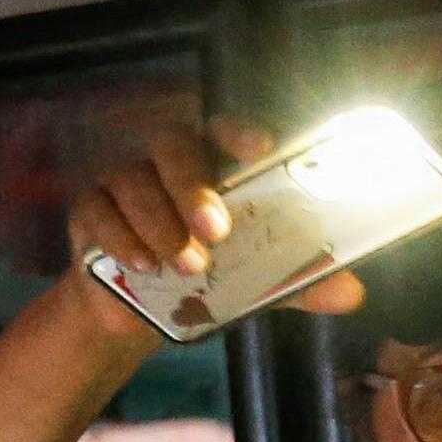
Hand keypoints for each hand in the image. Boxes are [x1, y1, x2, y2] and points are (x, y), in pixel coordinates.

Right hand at [67, 116, 366, 318]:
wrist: (135, 311)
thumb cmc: (201, 276)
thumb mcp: (253, 282)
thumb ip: (297, 282)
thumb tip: (352, 292)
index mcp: (211, 163)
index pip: (224, 130)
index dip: (240, 132)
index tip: (261, 148)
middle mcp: (166, 160)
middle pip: (174, 146)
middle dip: (194, 187)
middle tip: (216, 231)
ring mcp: (123, 179)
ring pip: (134, 180)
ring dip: (162, 224)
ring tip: (186, 267)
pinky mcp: (89, 207)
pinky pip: (97, 210)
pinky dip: (120, 238)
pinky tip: (142, 264)